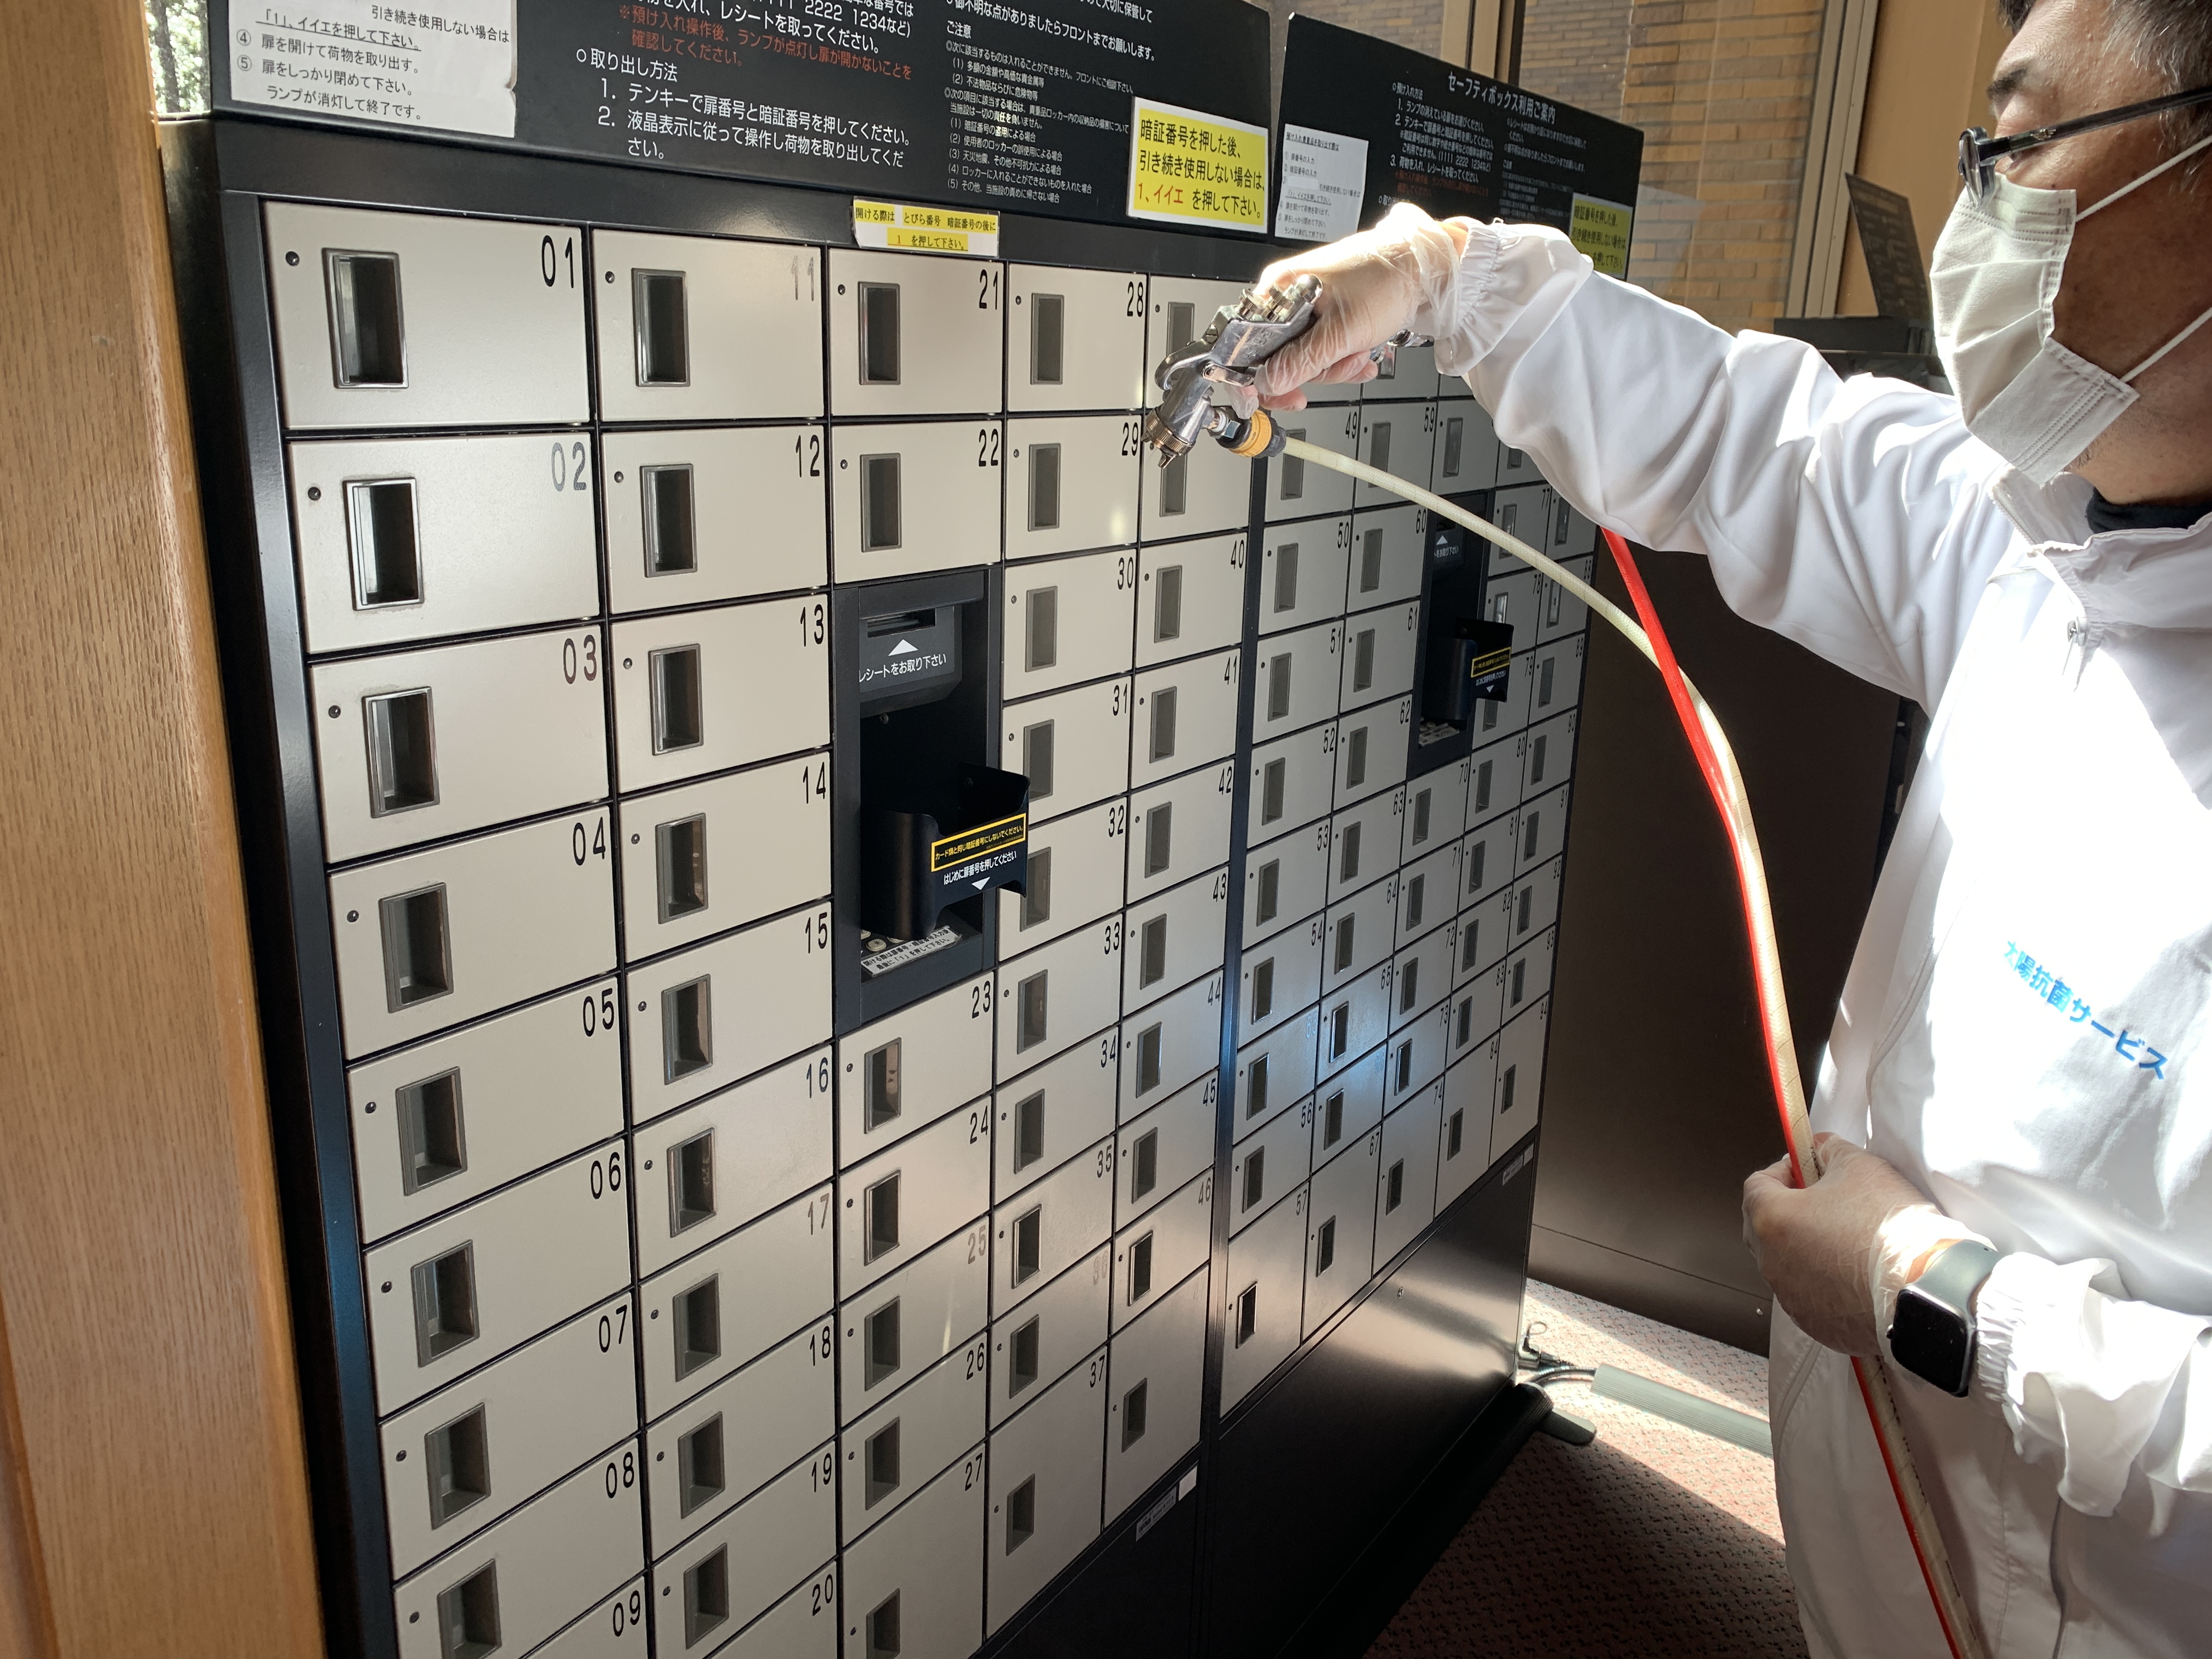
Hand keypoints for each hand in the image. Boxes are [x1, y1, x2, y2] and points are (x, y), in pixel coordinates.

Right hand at [1250, 203, 1472, 409]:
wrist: (1424, 268)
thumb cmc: (1385, 280)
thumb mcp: (1342, 332)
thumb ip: (1302, 361)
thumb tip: (1270, 382)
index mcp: (1280, 290)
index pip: (1245, 342)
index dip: (1252, 374)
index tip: (1260, 398)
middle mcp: (1289, 297)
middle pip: (1278, 356)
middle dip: (1313, 370)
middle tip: (1337, 368)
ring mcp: (1308, 308)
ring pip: (1304, 358)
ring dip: (1335, 366)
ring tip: (1358, 353)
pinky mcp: (1327, 316)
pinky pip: (1323, 350)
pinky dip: (1343, 359)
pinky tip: (1361, 355)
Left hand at [1742, 1134, 1934, 1355]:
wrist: (1926, 1289)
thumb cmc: (1889, 1229)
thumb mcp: (1861, 1167)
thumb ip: (1829, 1151)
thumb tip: (1819, 1148)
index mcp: (1772, 1221)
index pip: (1756, 1186)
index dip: (1782, 1172)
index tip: (1806, 1169)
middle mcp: (1771, 1263)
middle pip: (1765, 1226)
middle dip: (1790, 1209)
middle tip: (1825, 1200)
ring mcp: (1791, 1298)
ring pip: (1787, 1263)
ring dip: (1807, 1247)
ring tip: (1847, 1237)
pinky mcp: (1815, 1324)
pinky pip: (1809, 1294)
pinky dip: (1824, 1281)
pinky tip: (1855, 1272)